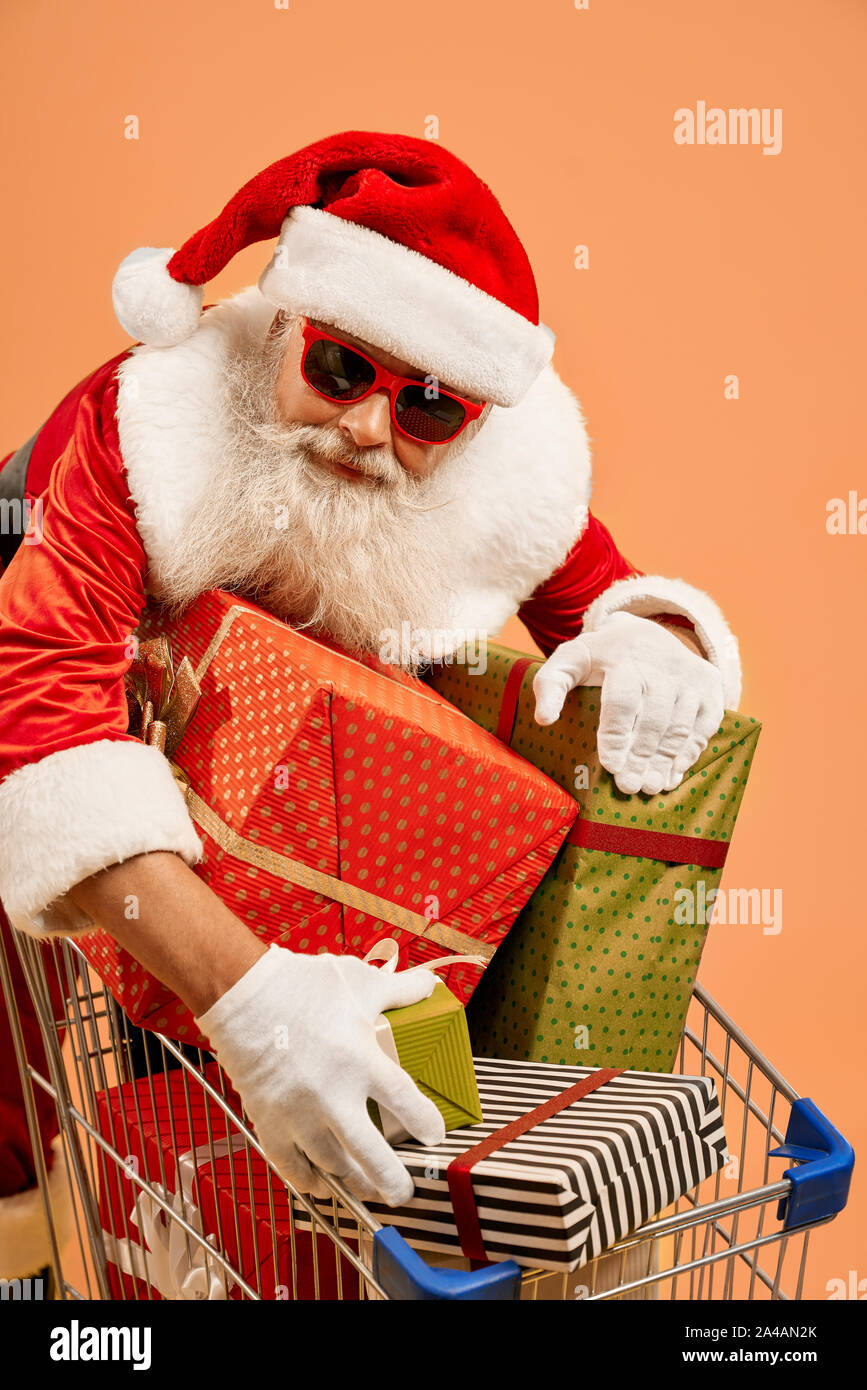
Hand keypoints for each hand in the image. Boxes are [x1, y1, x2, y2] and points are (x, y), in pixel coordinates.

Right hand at [195, 945, 444, 1205]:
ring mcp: (299, 1114)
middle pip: (372, 1156)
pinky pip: (291, 1166)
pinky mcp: (270, 1121)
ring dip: (353, 1180)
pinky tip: (320, 1185)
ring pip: (333, 1165)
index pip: (406, 1103)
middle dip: (392, 1180)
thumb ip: (400, 989)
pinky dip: (308, 1180)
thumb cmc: (302, 985)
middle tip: (402, 1192)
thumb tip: (429, 984)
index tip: (434, 1134)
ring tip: (365, 1187)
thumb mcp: (361, 982)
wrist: (244, 994)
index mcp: (361, 1062)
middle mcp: (334, 1096)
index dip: (425, 1123)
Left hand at [532, 611, 724, 794]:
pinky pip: (704, 724)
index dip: (618, 736)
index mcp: (623, 656)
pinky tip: (672, 775)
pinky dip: (689, 753)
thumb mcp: (571, 659)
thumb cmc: (602, 656)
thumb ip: (550, 684)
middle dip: (641, 757)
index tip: (611, 767)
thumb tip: (544, 719)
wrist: (646, 632)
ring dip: (666, 761)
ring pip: (680, 725)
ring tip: (650, 787)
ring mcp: (689, 674)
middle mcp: (661, 663)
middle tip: (630, 787)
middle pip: (655, 718)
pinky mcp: (710, 685)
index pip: (623, 700)